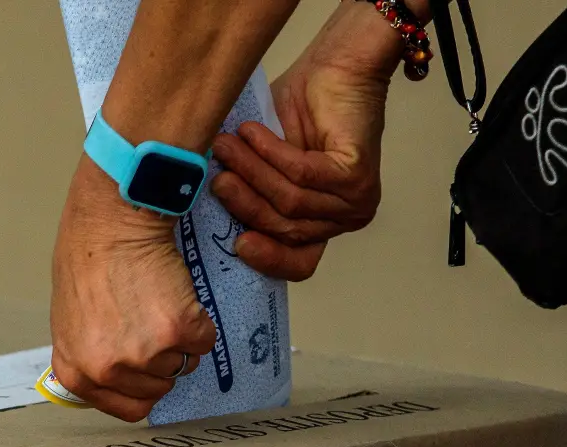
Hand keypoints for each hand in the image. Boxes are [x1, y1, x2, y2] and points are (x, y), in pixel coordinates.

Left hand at [50, 156, 215, 421]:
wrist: (110, 220)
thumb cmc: (88, 259)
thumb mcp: (70, 322)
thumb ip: (91, 357)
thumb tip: (114, 377)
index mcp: (78, 374)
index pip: (130, 408)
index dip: (144, 386)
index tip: (149, 366)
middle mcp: (107, 370)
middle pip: (160, 387)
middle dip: (162, 358)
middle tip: (150, 318)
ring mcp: (143, 354)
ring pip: (183, 364)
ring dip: (181, 339)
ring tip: (159, 302)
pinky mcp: (176, 331)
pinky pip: (204, 341)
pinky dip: (200, 320)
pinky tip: (177, 293)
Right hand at [210, 3, 402, 280]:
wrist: (338, 64)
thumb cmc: (301, 110)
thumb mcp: (266, 163)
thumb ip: (252, 193)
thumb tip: (210, 215)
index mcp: (324, 225)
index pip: (299, 263)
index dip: (267, 259)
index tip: (237, 245)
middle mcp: (345, 219)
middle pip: (287, 229)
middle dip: (246, 204)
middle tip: (216, 179)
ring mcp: (355, 202)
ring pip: (290, 202)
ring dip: (252, 173)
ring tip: (225, 147)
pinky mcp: (356, 176)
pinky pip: (302, 175)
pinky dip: (271, 154)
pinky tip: (251, 133)